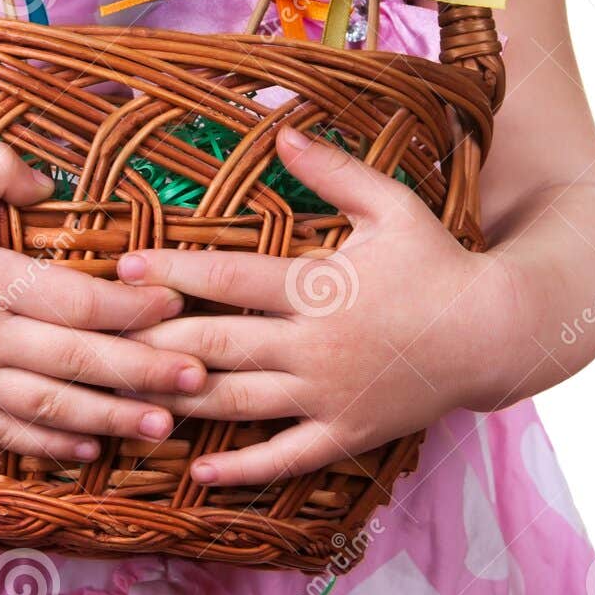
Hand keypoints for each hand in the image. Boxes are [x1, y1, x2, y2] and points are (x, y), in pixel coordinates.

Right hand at [0, 145, 206, 463]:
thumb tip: (48, 183)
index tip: (177, 305)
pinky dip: (50, 444)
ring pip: (50, 408)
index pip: (78, 302)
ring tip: (163, 426)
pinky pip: (6, 434)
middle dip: (145, 371)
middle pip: (78, 362)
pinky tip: (89, 448)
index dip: (133, 309)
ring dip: (111, 418)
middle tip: (199, 377)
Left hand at [115, 125, 516, 484]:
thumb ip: (332, 170)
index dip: (173, 272)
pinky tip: (197, 468)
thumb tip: (283, 126)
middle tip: (101, 337)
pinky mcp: (346, 433)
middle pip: (219, 344)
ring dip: (181, 401)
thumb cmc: (438, 261)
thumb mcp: (390, 205)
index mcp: (318, 287)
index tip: (124, 268)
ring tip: (125, 399)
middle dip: (156, 340)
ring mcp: (328, 396)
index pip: (229, 279)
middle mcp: (315, 346)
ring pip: (240, 402)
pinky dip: (240, 467)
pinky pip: (285, 458)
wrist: (494, 333)